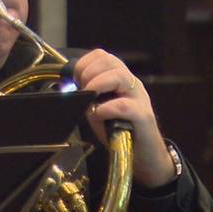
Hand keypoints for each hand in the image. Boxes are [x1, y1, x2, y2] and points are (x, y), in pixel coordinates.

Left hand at [71, 49, 176, 188]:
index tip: (74, 79)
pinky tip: (99, 115)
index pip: (102, 56)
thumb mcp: (98, 109)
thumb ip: (87, 97)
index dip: (84, 64)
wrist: (143, 155)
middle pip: (111, 61)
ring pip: (120, 76)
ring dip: (97, 84)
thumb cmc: (118, 131)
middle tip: (82, 90)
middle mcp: (131, 84)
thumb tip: (69, 89)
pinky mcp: (143, 116)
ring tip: (90, 98)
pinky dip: (106, 108)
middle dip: (89, 72)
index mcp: (119, 79)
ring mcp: (139, 98)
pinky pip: (124, 105)